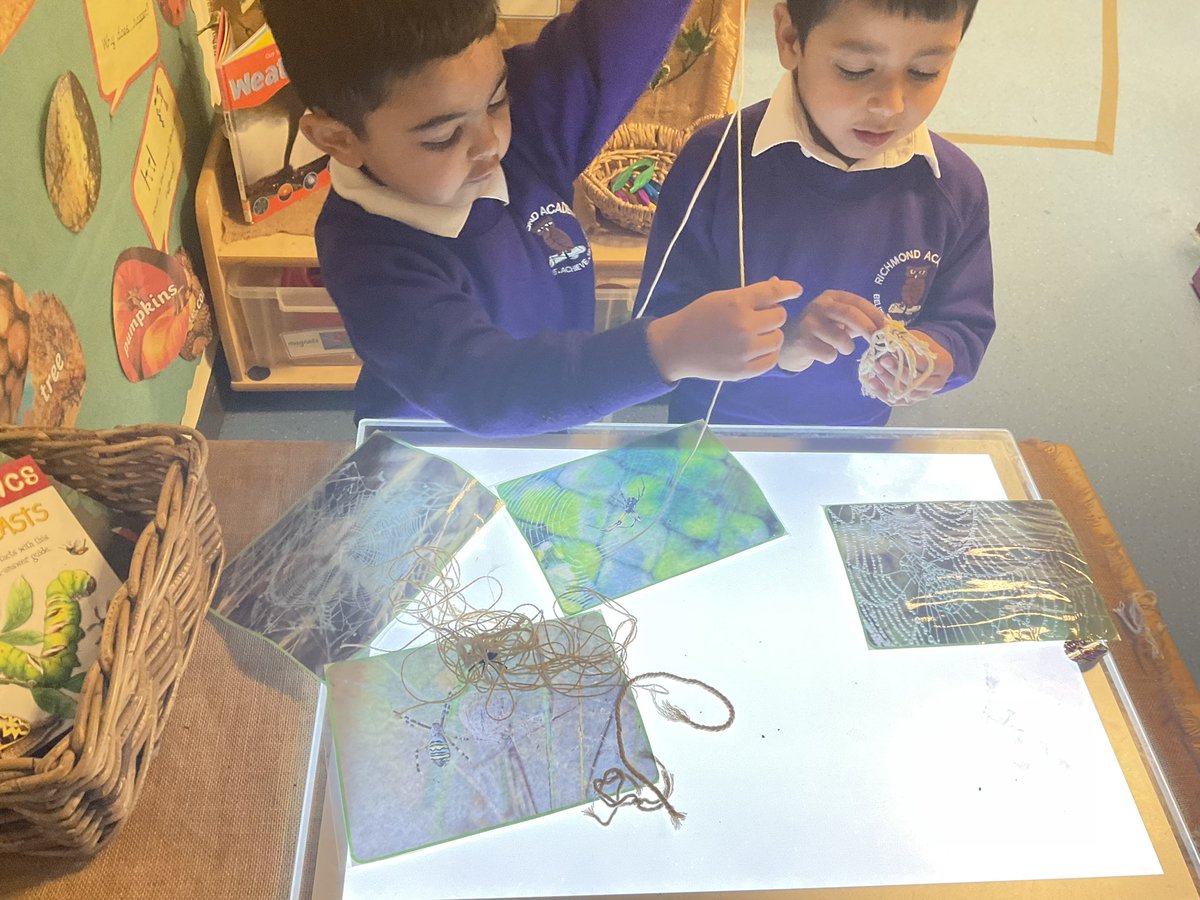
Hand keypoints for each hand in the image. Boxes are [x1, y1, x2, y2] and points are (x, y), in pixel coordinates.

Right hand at [646, 277, 800, 381]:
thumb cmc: (698, 317)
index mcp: (737, 302)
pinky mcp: (743, 370)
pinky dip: (767, 354)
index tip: (796, 290)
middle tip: (756, 319)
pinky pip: (771, 360)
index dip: (789, 289)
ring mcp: (744, 350)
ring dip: (771, 335)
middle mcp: (744, 325)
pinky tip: (756, 350)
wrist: (675, 347)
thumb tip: (779, 285)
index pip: (774, 292)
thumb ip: (751, 294)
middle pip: (779, 316)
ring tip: (755, 336)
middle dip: (771, 315)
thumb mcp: (722, 298)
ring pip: (778, 339)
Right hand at [777, 290, 886, 371]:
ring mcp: (809, 324)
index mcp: (831, 297)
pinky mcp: (803, 342)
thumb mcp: (836, 320)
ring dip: (847, 348)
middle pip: (851, 315)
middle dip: (869, 330)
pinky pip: (829, 354)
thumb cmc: (818, 331)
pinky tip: (821, 353)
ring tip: (839, 348)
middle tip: (878, 342)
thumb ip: (857, 321)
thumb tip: (885, 327)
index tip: (887, 328)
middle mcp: (819, 306)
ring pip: (842, 339)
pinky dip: (831, 357)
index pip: (858, 302)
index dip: (875, 315)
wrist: (786, 343)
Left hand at [862, 330, 953, 404]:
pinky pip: (895, 401)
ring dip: (887, 381)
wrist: (926, 360)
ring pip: (905, 393)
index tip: (890, 355)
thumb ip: (905, 341)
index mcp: (943, 365)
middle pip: (915, 382)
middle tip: (881, 362)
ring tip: (875, 369)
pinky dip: (882, 393)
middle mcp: (937, 383)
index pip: (924, 365)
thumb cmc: (922, 348)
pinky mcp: (912, 401)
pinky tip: (872, 382)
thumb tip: (886, 338)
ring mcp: (924, 394)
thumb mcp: (917, 339)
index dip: (905, 360)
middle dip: (895, 372)